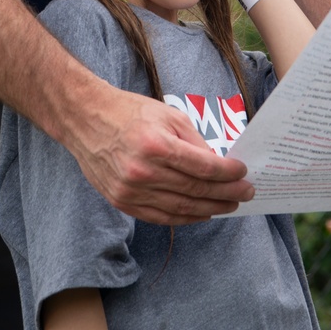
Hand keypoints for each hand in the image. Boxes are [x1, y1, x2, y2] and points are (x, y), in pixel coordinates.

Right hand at [65, 90, 254, 224]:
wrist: (85, 119)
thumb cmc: (128, 112)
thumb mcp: (168, 115)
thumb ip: (194, 141)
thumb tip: (218, 165)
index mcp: (156, 145)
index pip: (203, 168)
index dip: (228, 173)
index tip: (243, 173)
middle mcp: (143, 171)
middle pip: (195, 190)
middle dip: (226, 193)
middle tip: (245, 193)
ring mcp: (130, 190)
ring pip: (181, 209)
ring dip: (210, 209)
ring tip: (229, 205)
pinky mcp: (121, 201)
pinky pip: (160, 217)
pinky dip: (185, 218)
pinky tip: (202, 213)